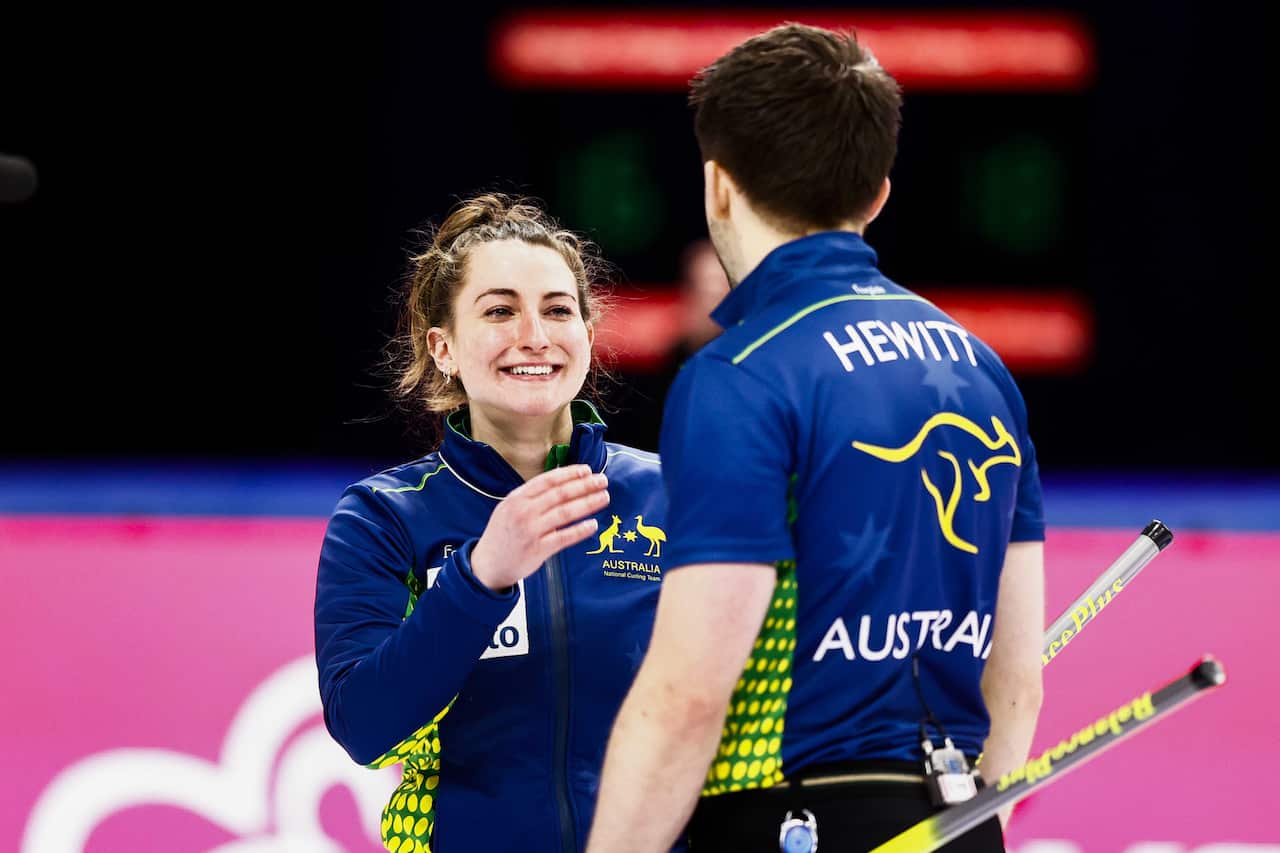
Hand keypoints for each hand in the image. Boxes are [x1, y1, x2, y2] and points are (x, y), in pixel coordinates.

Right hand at [471, 464, 608, 590]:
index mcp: (517, 498)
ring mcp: (531, 530)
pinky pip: (564, 537)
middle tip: (602, 481)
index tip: (587, 470)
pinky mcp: (538, 550)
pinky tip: (593, 525)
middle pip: (560, 494)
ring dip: (588, 503)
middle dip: (585, 486)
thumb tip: (562, 482)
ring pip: (565, 513)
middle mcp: (524, 511)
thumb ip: (532, 496)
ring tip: (604, 498)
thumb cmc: (503, 534)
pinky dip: (580, 530)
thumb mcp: (509, 507)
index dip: (570, 473)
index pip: (548, 480)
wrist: (487, 564)